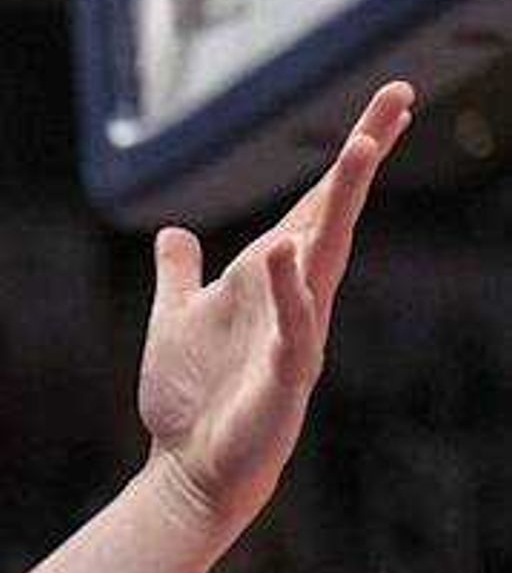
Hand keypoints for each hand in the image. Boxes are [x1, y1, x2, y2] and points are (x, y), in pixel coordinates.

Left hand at [137, 80, 410, 534]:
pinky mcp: (285, 376)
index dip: (350, 157)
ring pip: (327, 259)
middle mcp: (298, 298)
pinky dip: (290, 289)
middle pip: (335, 215)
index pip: (316, 206)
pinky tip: (287, 251)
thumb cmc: (191, 401)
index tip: (390, 104)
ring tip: (359, 148)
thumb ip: (180, 276)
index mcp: (272, 280)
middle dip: (364, 156)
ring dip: (342, 205)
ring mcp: (297, 334)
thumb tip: (175, 232)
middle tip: (398, 98)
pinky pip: (294, 325)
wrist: (189, 474)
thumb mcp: (174, 321)